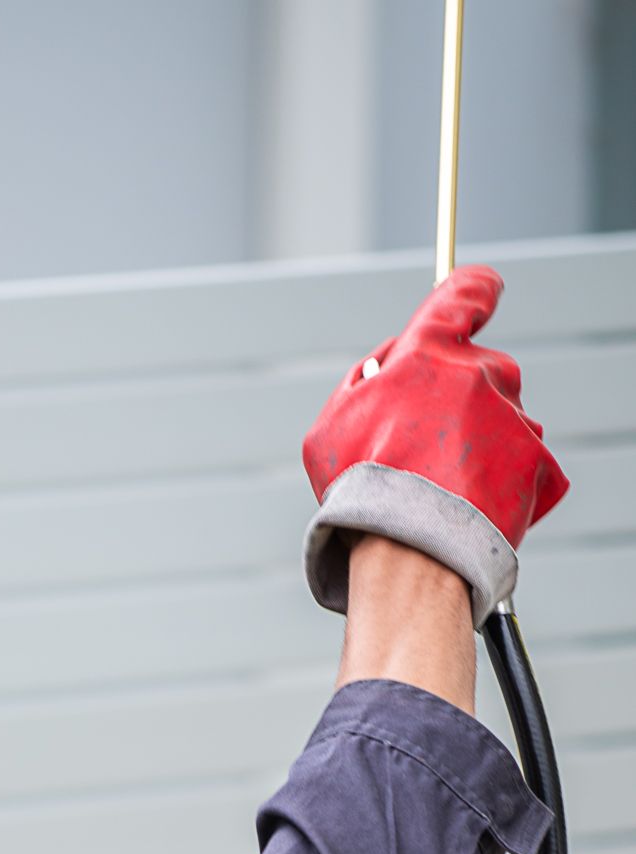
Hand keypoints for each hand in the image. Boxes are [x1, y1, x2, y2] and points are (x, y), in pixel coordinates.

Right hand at [302, 265, 568, 627]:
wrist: (410, 551)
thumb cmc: (359, 490)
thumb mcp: (329, 428)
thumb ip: (362, 381)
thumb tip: (389, 360)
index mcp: (428, 352)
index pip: (464, 295)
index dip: (473, 292)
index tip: (480, 294)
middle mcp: (479, 371)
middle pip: (480, 368)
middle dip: (457, 396)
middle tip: (425, 443)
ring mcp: (511, 413)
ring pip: (500, 415)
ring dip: (479, 440)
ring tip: (445, 485)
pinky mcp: (535, 456)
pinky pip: (523, 457)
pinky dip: (502, 475)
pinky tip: (472, 503)